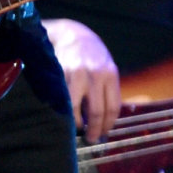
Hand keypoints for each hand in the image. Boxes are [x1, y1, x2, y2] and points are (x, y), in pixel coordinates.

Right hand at [43, 17, 121, 141]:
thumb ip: (107, 88)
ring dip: (76, 122)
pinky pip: (62, 98)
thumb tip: (106, 117)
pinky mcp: (60, 73)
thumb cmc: (91, 54)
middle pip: (96, 111)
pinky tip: (65, 115)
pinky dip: (64, 110)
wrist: (72, 34)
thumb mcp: (106, 67)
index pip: (112, 107)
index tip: (103, 133)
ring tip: (77, 129)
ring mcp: (76, 75)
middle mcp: (95, 75)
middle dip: (94, 129)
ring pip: (76, 108)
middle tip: (91, 138)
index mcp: (110, 75)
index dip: (108, 124)